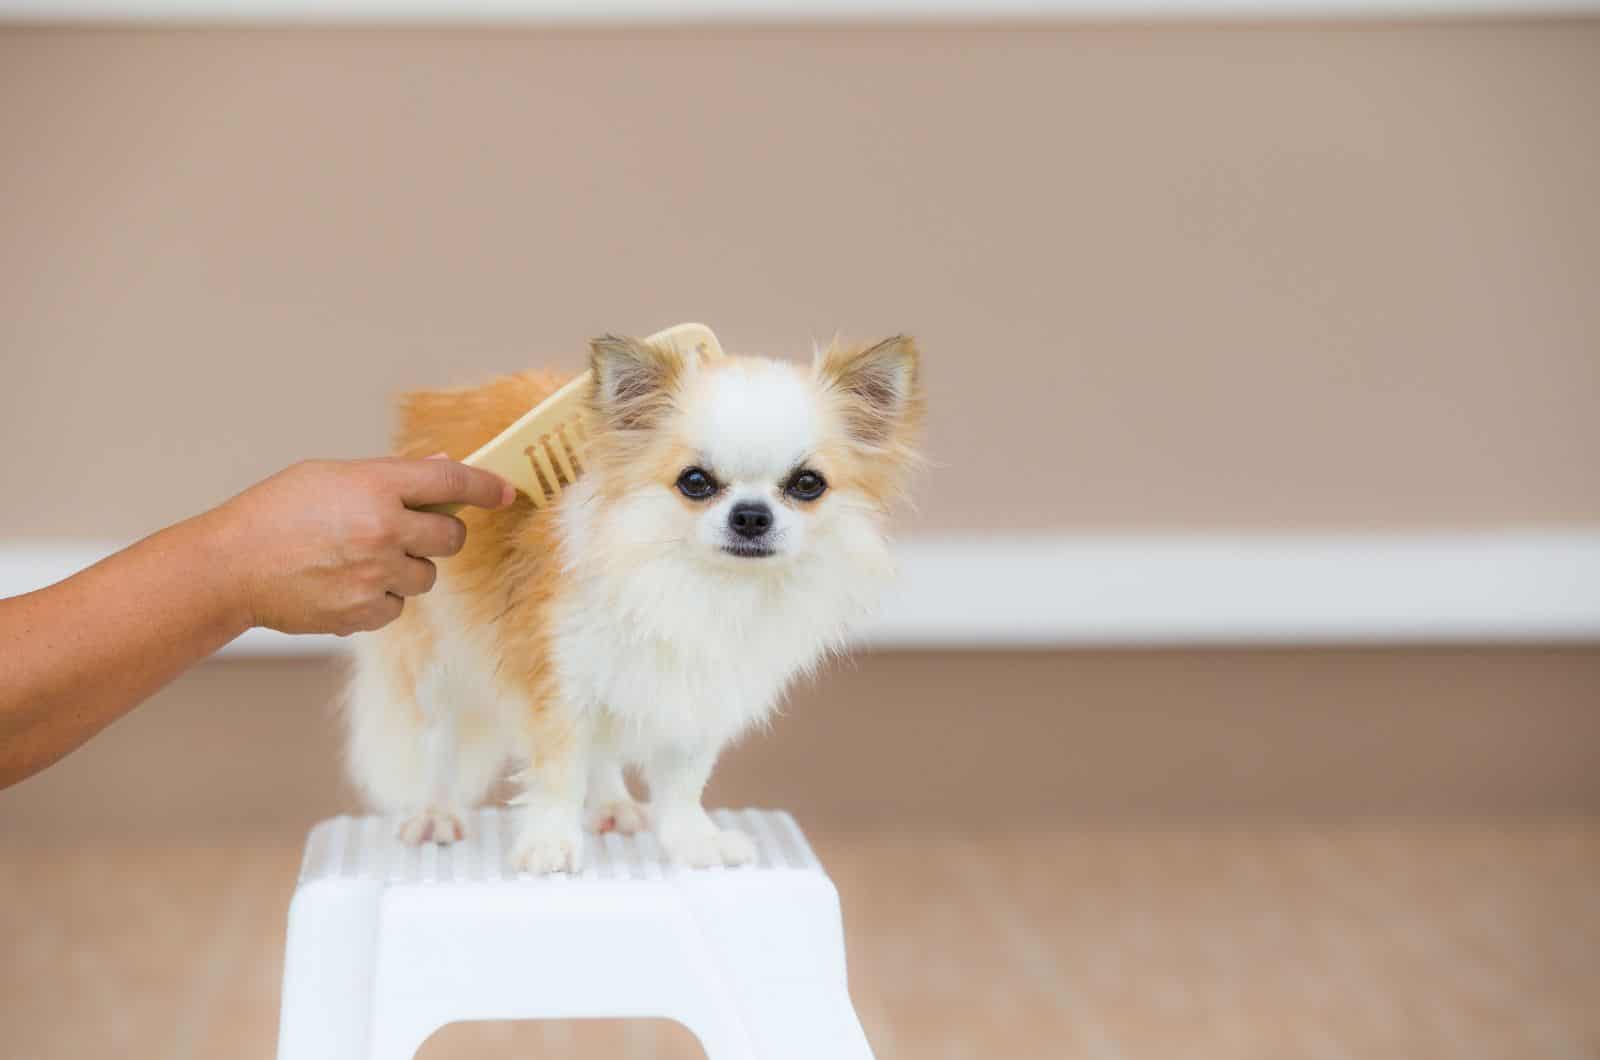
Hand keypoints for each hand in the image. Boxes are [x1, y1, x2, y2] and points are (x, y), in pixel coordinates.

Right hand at [202, 457, 513, 635]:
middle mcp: (383, 531)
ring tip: (362, 557)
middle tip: (411, 529)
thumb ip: (390, 475)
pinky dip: (381, 596)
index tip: (505, 491)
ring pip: (426, 575)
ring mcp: (375, 576)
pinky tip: (345, 582)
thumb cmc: (275, 514)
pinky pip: (398, 605)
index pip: (452, 480)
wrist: (229, 567)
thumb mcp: (330, 475)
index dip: (486, 485)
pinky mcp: (364, 613)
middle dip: (439, 531)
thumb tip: (441, 468)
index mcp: (376, 488)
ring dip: (407, 567)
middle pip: (451, 535)